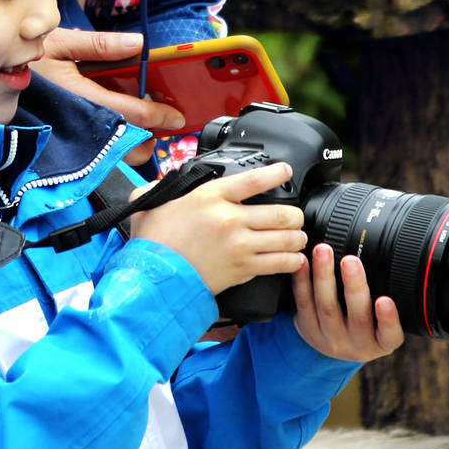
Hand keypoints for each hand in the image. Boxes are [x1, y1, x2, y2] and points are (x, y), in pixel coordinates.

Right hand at [34, 28, 184, 161]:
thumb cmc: (22, 58)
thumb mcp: (59, 43)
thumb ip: (100, 45)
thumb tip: (137, 43)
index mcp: (80, 96)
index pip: (131, 113)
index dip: (158, 115)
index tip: (175, 116)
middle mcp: (77, 122)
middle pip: (124, 144)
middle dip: (148, 141)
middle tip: (161, 129)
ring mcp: (69, 136)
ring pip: (109, 153)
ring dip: (130, 145)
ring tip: (142, 131)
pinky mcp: (60, 142)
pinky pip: (92, 150)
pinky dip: (110, 144)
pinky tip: (116, 132)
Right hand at [130, 163, 306, 296]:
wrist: (154, 277)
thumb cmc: (153, 242)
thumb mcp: (150, 203)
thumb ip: (159, 187)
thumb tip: (160, 182)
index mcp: (210, 196)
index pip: (254, 179)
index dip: (276, 173)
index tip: (286, 171)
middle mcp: (230, 218)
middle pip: (280, 213)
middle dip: (295, 216)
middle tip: (295, 217)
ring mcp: (239, 245)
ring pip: (285, 238)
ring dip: (297, 238)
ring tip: (298, 238)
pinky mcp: (242, 269)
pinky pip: (279, 263)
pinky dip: (291, 262)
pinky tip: (293, 260)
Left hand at [291, 245, 403, 361]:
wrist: (336, 345)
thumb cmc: (367, 324)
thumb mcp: (383, 323)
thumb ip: (389, 298)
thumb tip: (401, 257)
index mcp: (382, 342)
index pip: (389, 335)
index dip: (388, 319)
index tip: (385, 300)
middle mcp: (357, 344)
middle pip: (356, 316)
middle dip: (353, 286)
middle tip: (351, 260)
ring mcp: (330, 338)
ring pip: (326, 307)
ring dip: (324, 276)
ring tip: (324, 250)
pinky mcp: (307, 329)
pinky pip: (303, 303)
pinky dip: (302, 280)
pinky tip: (303, 261)